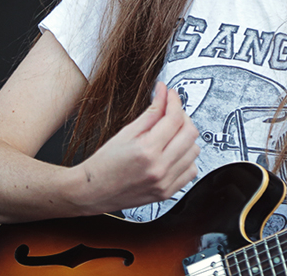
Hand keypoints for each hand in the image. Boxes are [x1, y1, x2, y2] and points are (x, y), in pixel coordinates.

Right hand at [72, 82, 200, 213]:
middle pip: (190, 133)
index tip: (171, 95)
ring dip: (186, 138)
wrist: (93, 191)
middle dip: (183, 117)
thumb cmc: (104, 163)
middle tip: (171, 113)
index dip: (174, 101)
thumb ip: (151, 112)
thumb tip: (164, 94)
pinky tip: (174, 153)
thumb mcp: (126, 132)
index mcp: (147, 150)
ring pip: (194, 151)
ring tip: (171, 134)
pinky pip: (191, 170)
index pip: (174, 118)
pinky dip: (186, 158)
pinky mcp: (168, 192)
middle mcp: (159, 168)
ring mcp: (165, 182)